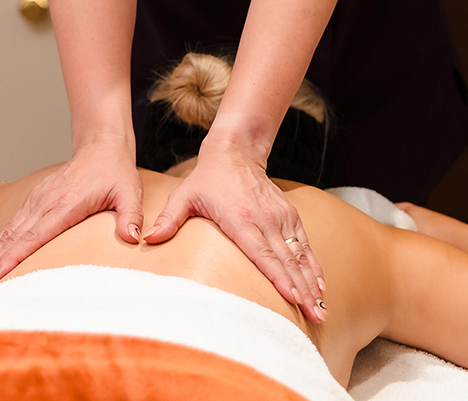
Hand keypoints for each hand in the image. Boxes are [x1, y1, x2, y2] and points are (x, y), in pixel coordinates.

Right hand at [0, 136, 143, 292]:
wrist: (100, 146)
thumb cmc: (115, 171)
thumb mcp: (129, 192)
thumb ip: (131, 216)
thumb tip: (134, 238)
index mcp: (65, 203)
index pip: (35, 236)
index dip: (13, 258)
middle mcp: (44, 202)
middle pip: (14, 239)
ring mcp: (37, 200)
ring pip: (8, 233)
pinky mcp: (35, 201)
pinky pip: (12, 226)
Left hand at [143, 138, 326, 322]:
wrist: (236, 150)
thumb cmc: (207, 178)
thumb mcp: (184, 196)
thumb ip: (169, 220)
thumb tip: (147, 240)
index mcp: (241, 218)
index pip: (263, 253)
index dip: (278, 277)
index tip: (292, 298)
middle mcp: (265, 219)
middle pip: (286, 260)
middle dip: (302, 290)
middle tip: (315, 315)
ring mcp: (280, 216)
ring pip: (299, 255)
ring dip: (311, 282)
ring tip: (320, 308)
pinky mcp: (288, 214)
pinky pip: (304, 245)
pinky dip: (313, 266)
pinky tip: (319, 285)